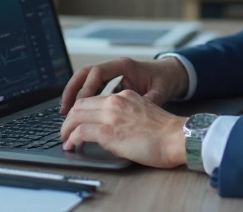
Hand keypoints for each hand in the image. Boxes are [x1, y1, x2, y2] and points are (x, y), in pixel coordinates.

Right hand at [60, 57, 188, 114]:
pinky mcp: (113, 82)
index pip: (97, 73)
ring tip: (66, 112)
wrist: (173, 74)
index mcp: (125, 65)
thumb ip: (146, 102)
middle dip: (72, 90)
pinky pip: (93, 87)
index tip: (80, 105)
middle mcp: (116, 67)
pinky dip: (84, 98)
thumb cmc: (166, 80)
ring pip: (86, 80)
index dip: (86, 88)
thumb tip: (134, 114)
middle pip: (85, 73)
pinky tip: (79, 112)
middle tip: (65, 109)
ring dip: (75, 94)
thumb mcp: (160, 92)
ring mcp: (113, 73)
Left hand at [61, 89, 187, 167]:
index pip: (92, 98)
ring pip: (76, 116)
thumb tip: (114, 127)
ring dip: (66, 129)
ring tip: (65, 139)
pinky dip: (71, 139)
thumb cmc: (166, 132)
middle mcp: (115, 102)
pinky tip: (71, 145)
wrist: (177, 137)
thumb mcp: (144, 113)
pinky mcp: (109, 132)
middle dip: (68, 119)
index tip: (75, 120)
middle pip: (80, 105)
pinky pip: (80, 132)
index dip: (79, 110)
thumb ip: (127, 114)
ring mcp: (111, 116)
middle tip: (65, 131)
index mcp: (124, 96)